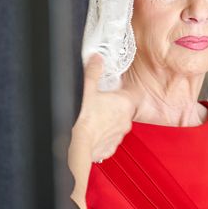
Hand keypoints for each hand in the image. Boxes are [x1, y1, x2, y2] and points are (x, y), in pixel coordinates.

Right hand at [68, 54, 134, 208]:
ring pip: (116, 125)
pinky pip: (107, 139)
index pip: (134, 93)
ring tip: (91, 117)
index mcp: (125, 104)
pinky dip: (100, 136)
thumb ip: (93, 70)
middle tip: (98, 101)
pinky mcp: (108, 149)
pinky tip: (89, 131)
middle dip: (113, 105)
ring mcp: (118, 137)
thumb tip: (97, 59)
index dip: (125, 89)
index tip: (116, 88)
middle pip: (124, 109)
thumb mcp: (86, 86)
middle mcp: (125, 122)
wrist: (73, 146)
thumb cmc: (81, 117)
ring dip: (107, 121)